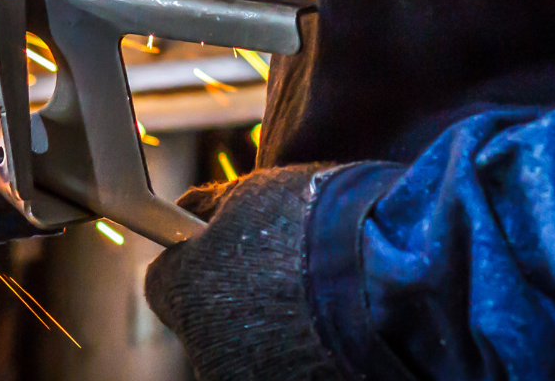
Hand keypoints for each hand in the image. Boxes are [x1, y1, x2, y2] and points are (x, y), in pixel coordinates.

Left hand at [145, 163, 342, 380]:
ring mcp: (246, 378)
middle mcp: (206, 348)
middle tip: (276, 274)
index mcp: (185, 292)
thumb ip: (208, 208)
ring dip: (265, 330)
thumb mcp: (252, 192)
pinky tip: (326, 328)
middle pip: (203, 320)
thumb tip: (187, 207)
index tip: (218, 249)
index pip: (164, 281)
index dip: (192, 261)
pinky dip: (295, 353)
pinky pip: (279, 368)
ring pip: (242, 350)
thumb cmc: (317, 223)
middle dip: (231, 298)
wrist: (389, 273)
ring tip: (310, 301)